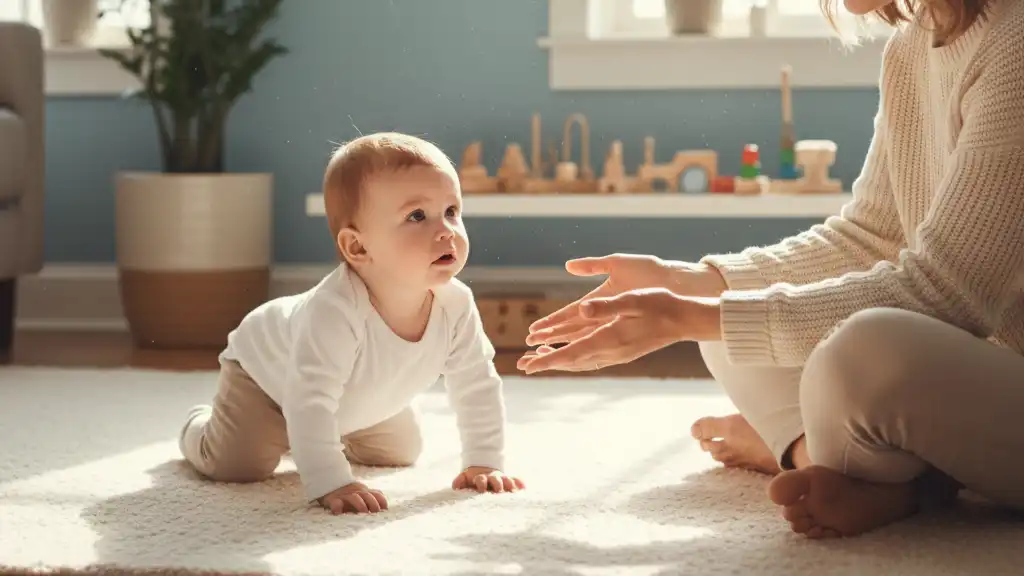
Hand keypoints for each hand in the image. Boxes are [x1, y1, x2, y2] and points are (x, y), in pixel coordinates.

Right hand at [318, 481, 387, 514]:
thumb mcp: (364, 494)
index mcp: (365, 492)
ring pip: (354, 498)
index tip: (385, 509)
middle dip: (373, 504)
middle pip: (367, 496)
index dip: (382, 501)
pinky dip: (337, 507)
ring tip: (363, 512)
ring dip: (360, 504)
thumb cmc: (351, 495)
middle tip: (376, 512)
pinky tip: (339, 512)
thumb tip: (385, 510)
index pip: (377, 494)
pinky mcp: (333, 500)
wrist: (330, 483)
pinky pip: (336, 503)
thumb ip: (374, 499)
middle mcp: (357, 493)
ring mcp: (346, 496)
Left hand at [452, 466, 525, 492]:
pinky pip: (516, 480)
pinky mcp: (509, 481)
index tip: (481, 490)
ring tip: (514, 491)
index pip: (481, 479)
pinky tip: (524, 488)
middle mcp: (492, 478)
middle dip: (497, 485)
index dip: (481, 483)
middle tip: (499, 492)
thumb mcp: (465, 478)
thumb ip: (459, 481)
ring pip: (507, 480)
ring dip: (510, 485)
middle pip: (496, 480)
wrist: (483, 469)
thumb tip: (455, 487)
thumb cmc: (472, 479)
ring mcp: (501, 479)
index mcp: (481, 478)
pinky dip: (520, 483)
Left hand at [518, 288, 720, 373]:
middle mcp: (611, 352)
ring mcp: (618, 354)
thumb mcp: (632, 300)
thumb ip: (607, 306)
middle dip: (547, 363)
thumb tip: (582, 309)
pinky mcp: (622, 352)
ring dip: (559, 360)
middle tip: (523, 365)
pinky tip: (569, 353)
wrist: (684, 319)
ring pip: (580, 361)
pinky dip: (574, 358)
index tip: (528, 365)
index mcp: (610, 340)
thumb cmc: (660, 305)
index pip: (571, 354)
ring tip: (538, 357)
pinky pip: (591, 359)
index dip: (548, 360)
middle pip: (571, 361)